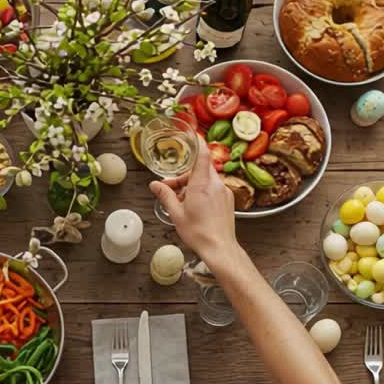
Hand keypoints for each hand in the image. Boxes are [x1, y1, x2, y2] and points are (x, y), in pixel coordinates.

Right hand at [149, 143, 237, 262]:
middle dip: (186, 174)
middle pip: (201, 168)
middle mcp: (215, 184)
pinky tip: (194, 205)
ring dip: (193, 183)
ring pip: (207, 179)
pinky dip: (203, 190)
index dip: (198, 142)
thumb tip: (155, 185)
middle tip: (173, 186)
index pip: (203, 154)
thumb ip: (165, 196)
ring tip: (181, 199)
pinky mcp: (228, 200)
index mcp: (201, 184)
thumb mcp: (176, 214)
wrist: (220, 248)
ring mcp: (224, 192)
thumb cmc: (199, 233)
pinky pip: (214, 188)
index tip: (194, 135)